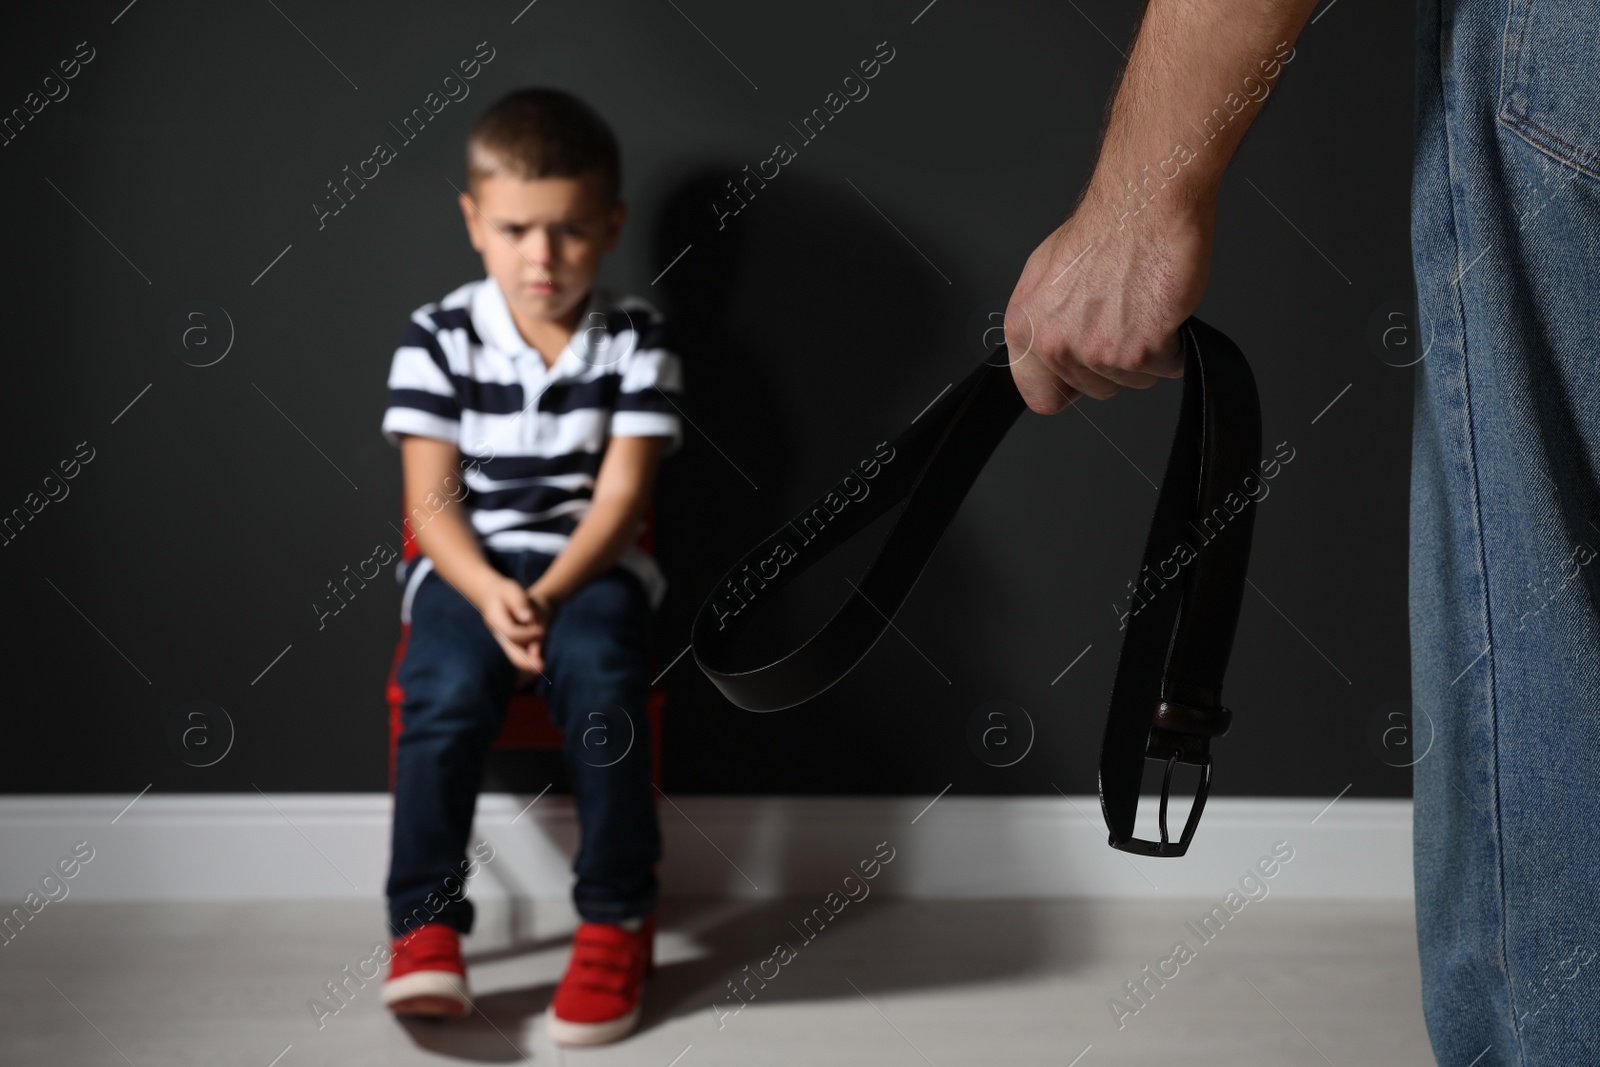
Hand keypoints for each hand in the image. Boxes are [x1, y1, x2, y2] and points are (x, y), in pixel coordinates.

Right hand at [472, 574, 549, 676]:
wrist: (494, 597)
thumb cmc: (505, 592)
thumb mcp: (512, 590)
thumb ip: (520, 603)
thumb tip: (529, 618)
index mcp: (494, 620)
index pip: (511, 632)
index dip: (527, 634)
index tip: (542, 631)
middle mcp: (497, 634)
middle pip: (510, 651)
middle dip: (525, 661)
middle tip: (541, 667)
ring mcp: (503, 641)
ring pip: (515, 655)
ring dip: (528, 662)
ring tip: (541, 667)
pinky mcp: (512, 644)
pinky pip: (520, 654)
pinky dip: (530, 658)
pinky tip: (539, 662)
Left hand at [1003, 183, 1214, 412]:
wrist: (1143, 204)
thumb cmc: (1104, 228)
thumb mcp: (1047, 275)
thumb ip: (1044, 322)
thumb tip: (1049, 349)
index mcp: (1026, 328)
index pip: (1040, 395)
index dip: (1069, 387)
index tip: (1083, 373)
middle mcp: (1054, 344)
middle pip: (1095, 390)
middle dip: (1115, 362)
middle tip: (1123, 317)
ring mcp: (1096, 351)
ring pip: (1133, 382)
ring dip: (1147, 352)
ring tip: (1142, 306)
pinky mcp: (1139, 351)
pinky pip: (1167, 368)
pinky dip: (1175, 343)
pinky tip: (1162, 307)